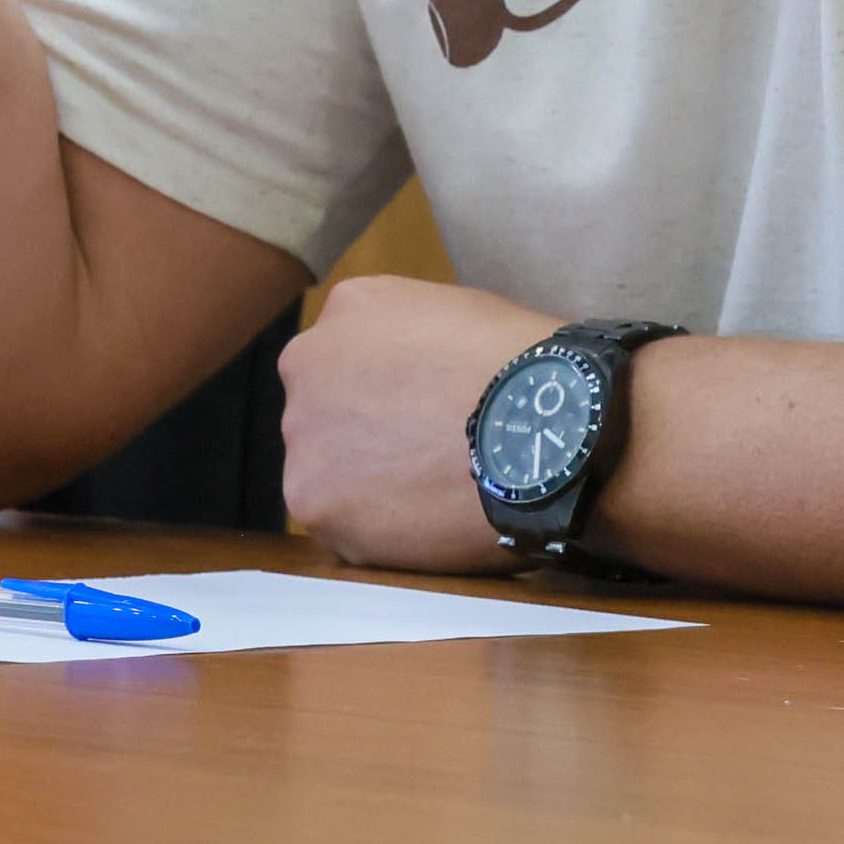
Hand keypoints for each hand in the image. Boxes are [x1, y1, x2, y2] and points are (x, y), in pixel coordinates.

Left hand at [277, 273, 564, 574]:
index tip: (421, 418)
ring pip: (326, 470)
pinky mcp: (311, 498)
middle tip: (424, 462)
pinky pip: (340, 525)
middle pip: (327, 412)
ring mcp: (302, 432)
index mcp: (349, 308)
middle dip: (366, 438)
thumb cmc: (525, 370)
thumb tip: (420, 374)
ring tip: (432, 498)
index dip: (387, 396)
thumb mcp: (459, 316)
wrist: (541, 428)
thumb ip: (415, 341)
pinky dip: (377, 535)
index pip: (349, 359)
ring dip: (366, 488)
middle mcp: (306, 362)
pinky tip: (425, 525)